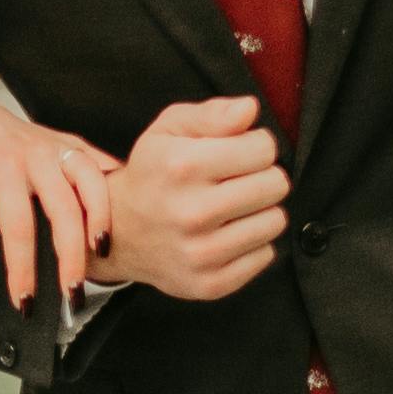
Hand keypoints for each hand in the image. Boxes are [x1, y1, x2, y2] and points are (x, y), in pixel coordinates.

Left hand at [0, 85, 115, 311]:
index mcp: (1, 167)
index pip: (17, 226)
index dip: (22, 268)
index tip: (25, 301)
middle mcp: (34, 154)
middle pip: (63, 207)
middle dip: (71, 254)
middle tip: (72, 292)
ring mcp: (57, 145)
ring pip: (91, 180)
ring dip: (101, 217)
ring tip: (103, 253)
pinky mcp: (72, 142)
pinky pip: (101, 162)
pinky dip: (115, 188)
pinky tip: (123, 217)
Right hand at [101, 93, 290, 303]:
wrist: (117, 232)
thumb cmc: (152, 173)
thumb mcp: (169, 129)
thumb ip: (213, 114)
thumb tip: (250, 110)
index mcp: (182, 166)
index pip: (264, 149)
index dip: (256, 145)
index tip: (238, 152)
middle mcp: (191, 212)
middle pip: (276, 185)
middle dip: (263, 176)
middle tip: (237, 180)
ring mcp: (201, 253)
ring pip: (275, 221)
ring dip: (260, 210)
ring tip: (233, 207)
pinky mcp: (210, 283)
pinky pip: (265, 255)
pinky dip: (252, 242)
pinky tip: (226, 233)